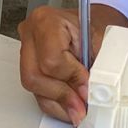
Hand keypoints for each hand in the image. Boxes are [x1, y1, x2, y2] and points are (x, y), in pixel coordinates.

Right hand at [17, 4, 127, 123]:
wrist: (90, 28)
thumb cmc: (95, 31)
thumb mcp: (102, 43)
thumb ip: (98, 67)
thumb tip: (95, 92)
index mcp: (47, 21)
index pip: (51, 59)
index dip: (72, 78)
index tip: (88, 88)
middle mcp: (30, 35)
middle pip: (35, 76)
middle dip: (62, 95)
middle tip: (83, 104)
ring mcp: (25, 52)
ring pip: (34, 88)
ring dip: (60, 103)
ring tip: (80, 106)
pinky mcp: (28, 68)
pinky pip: (36, 94)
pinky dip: (56, 104)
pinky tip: (71, 104)